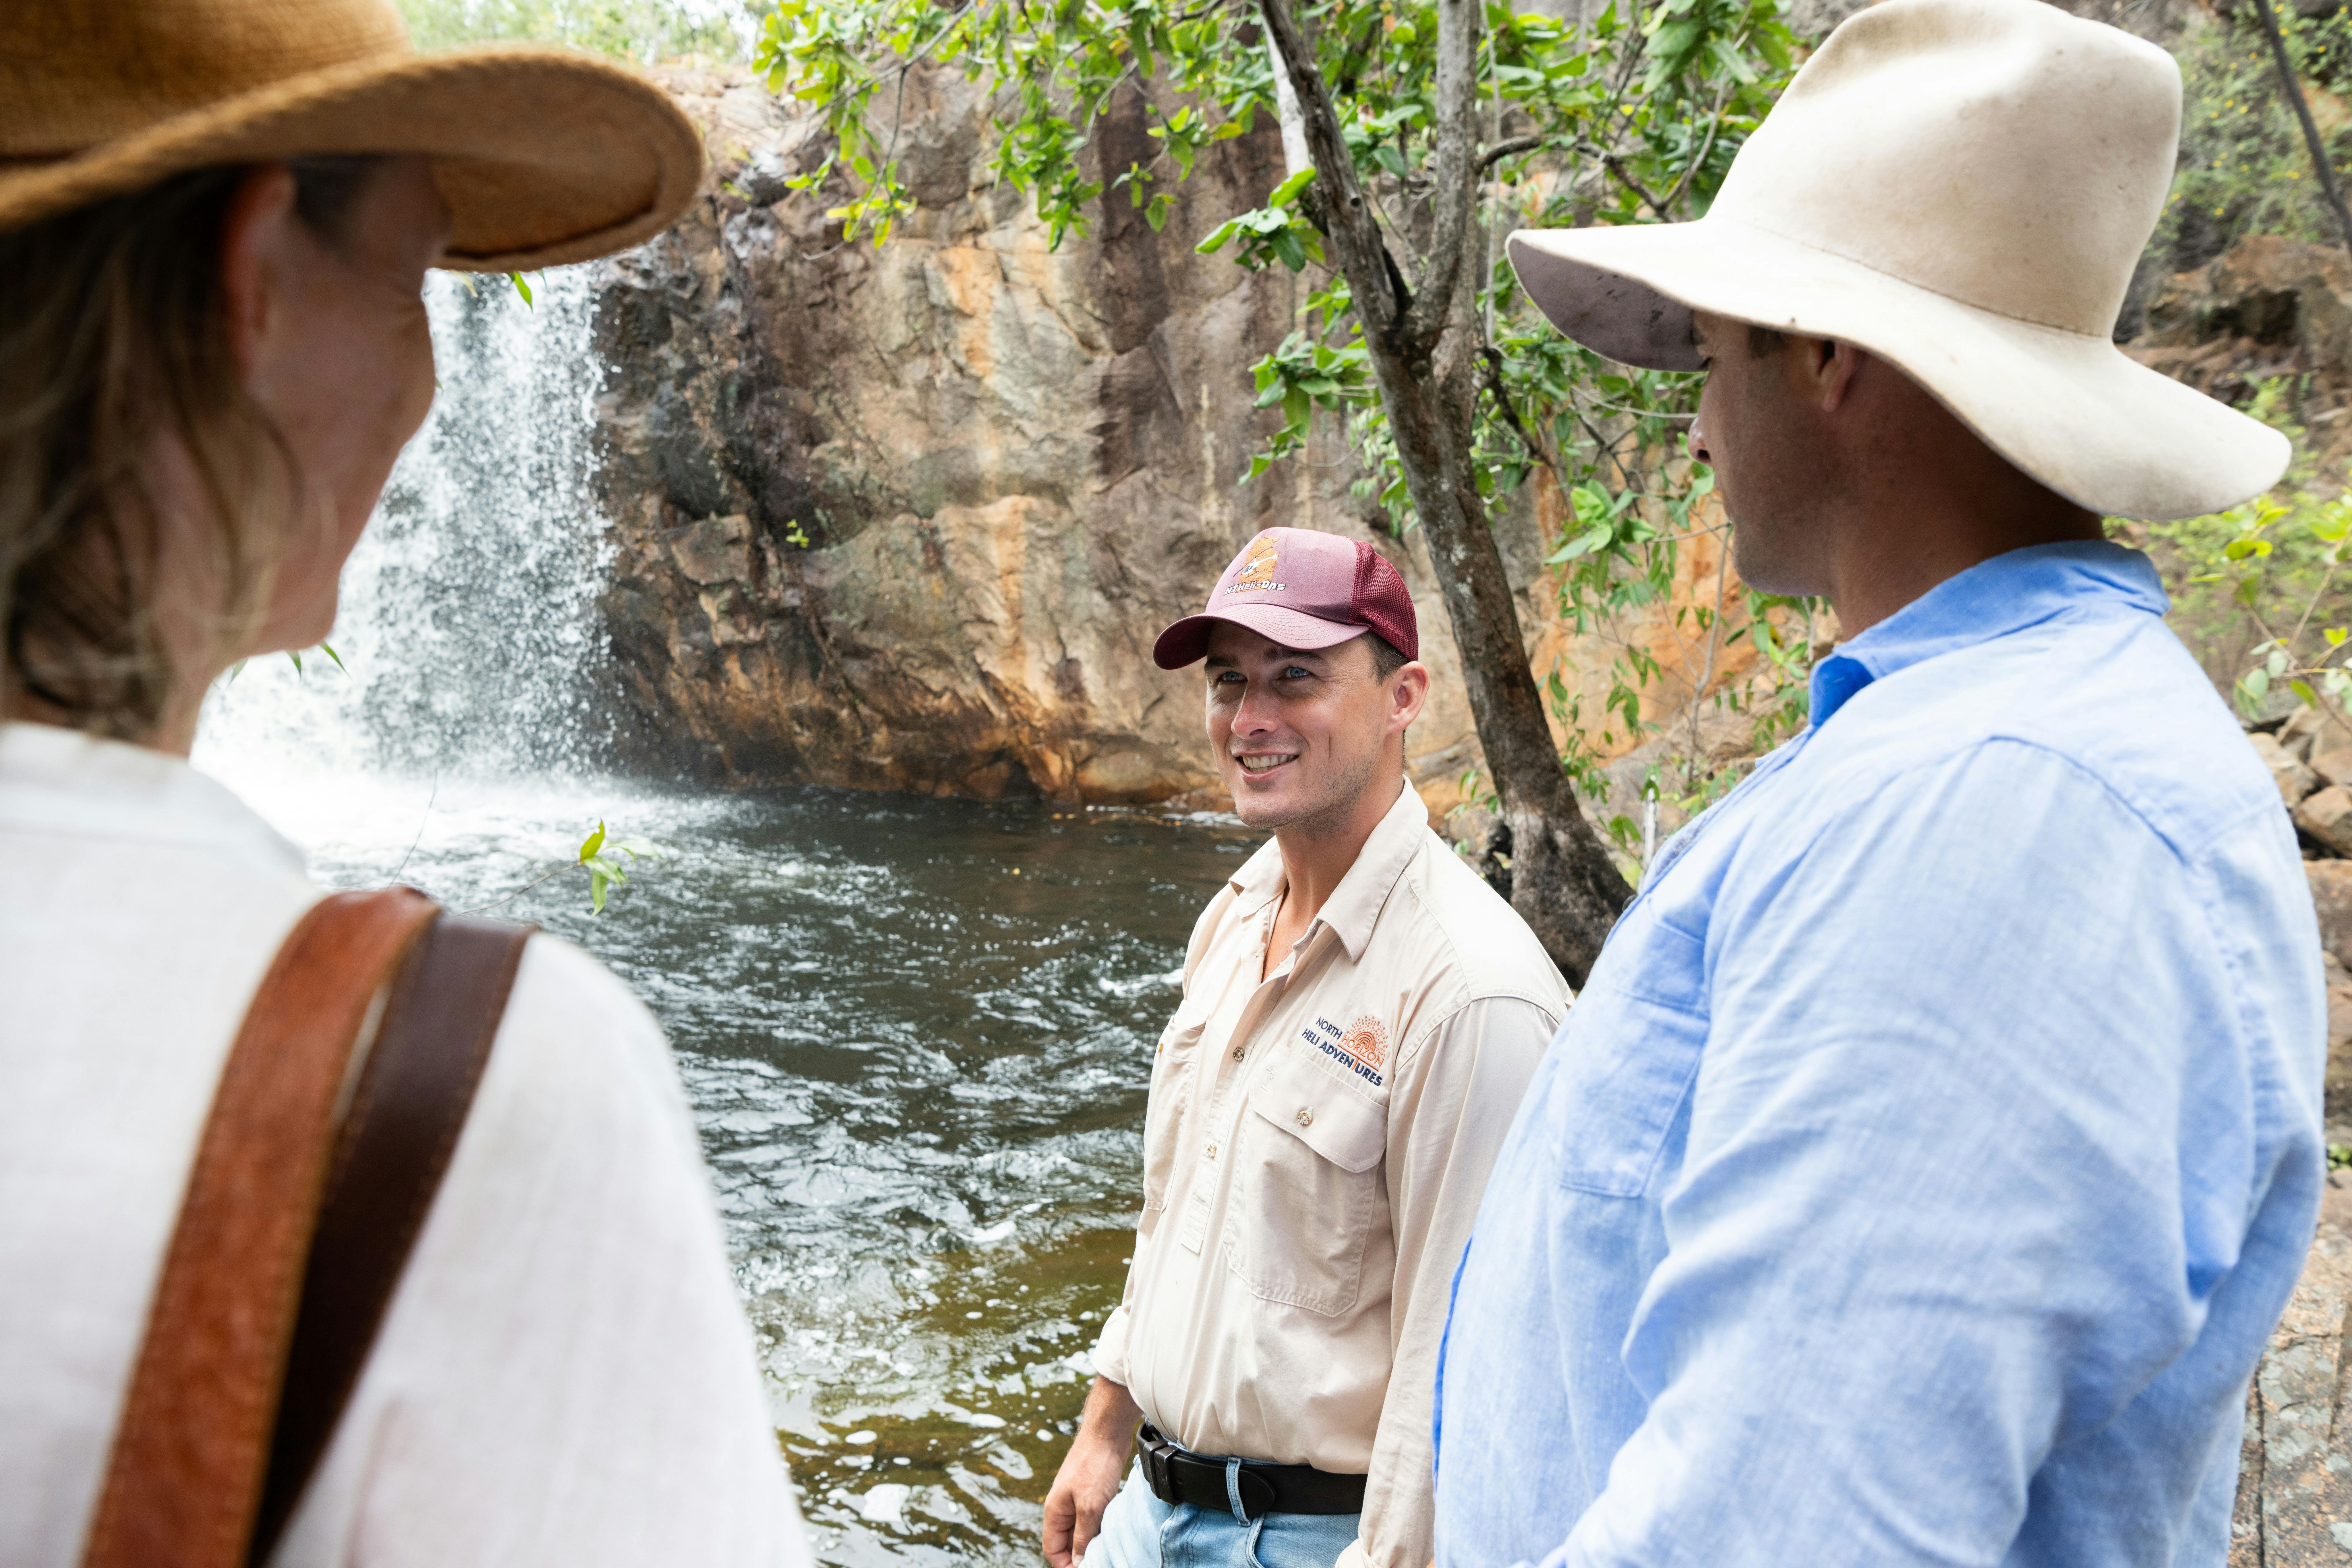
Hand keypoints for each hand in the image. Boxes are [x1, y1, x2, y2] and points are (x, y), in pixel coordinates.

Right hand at [1043, 1377, 1141, 1567]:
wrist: (1108, 1433)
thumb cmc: (1095, 1465)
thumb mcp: (1089, 1507)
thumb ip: (1082, 1537)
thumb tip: (1077, 1564)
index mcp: (1054, 1511)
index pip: (1052, 1550)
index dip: (1066, 1565)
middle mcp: (1062, 1507)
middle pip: (1066, 1543)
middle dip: (1081, 1554)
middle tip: (1102, 1558)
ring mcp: (1077, 1499)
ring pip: (1081, 1531)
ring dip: (1093, 1541)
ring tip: (1110, 1545)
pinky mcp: (1092, 1493)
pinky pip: (1092, 1519)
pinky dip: (1101, 1527)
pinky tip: (1114, 1528)